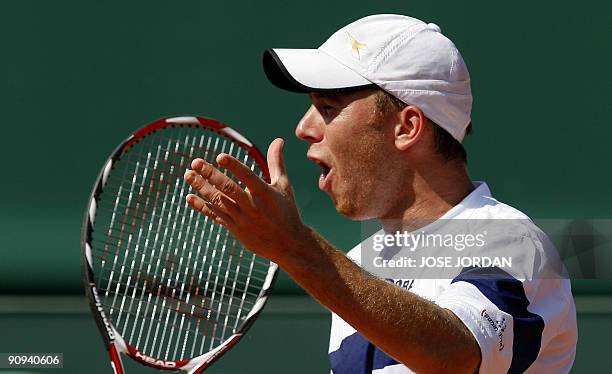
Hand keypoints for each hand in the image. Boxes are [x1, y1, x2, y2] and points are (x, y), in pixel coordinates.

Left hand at [184, 138, 305, 262]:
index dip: (234, 166)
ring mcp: (242, 219)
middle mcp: (252, 206)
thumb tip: (278, 140)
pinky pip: (215, 216)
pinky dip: (202, 206)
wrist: (287, 244)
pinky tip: (190, 197)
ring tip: (188, 175)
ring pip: (218, 201)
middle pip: (228, 189)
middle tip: (195, 162)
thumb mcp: (283, 185)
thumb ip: (276, 162)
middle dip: (210, 174)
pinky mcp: (235, 229)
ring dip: (201, 188)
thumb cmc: (287, 211)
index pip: (248, 177)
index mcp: (265, 193)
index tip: (220, 156)